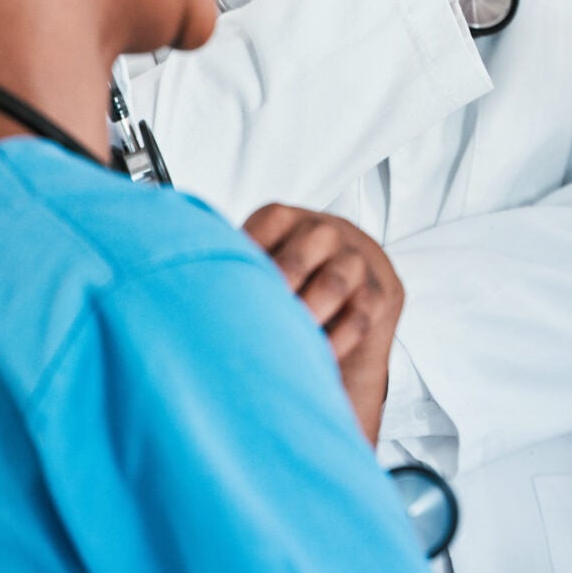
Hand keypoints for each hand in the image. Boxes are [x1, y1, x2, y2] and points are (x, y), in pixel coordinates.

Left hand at [245, 204, 402, 444]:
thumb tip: (188, 290)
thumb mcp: (263, 265)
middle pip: (306, 249)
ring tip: (286, 338)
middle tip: (257, 319)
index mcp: (290, 218)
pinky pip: (360, 315)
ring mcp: (359, 259)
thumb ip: (236, 268)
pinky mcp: (383, 292)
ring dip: (309, 313)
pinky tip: (315, 354)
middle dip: (281, 287)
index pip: (271, 221)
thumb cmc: (290, 289)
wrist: (348, 308)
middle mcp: (328, 231)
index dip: (251, 252)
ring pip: (335, 281)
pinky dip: (335, 338)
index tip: (230, 285)